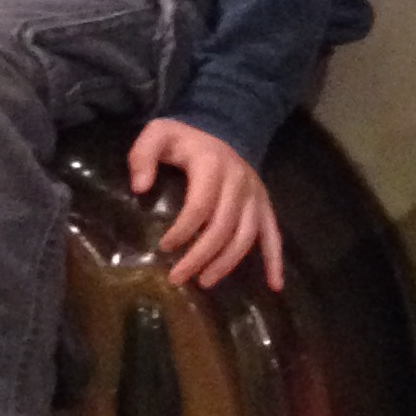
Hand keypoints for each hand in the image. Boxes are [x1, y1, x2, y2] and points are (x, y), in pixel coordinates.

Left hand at [139, 122, 284, 290]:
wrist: (222, 130)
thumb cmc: (184, 141)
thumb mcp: (158, 135)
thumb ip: (143, 155)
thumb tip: (140, 188)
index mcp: (212, 165)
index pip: (200, 206)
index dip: (182, 230)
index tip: (164, 247)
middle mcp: (239, 182)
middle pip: (222, 227)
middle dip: (200, 257)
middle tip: (177, 278)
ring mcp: (255, 195)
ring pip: (245, 236)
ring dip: (226, 264)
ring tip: (203, 282)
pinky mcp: (264, 205)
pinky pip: (273, 235)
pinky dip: (275, 261)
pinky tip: (274, 285)